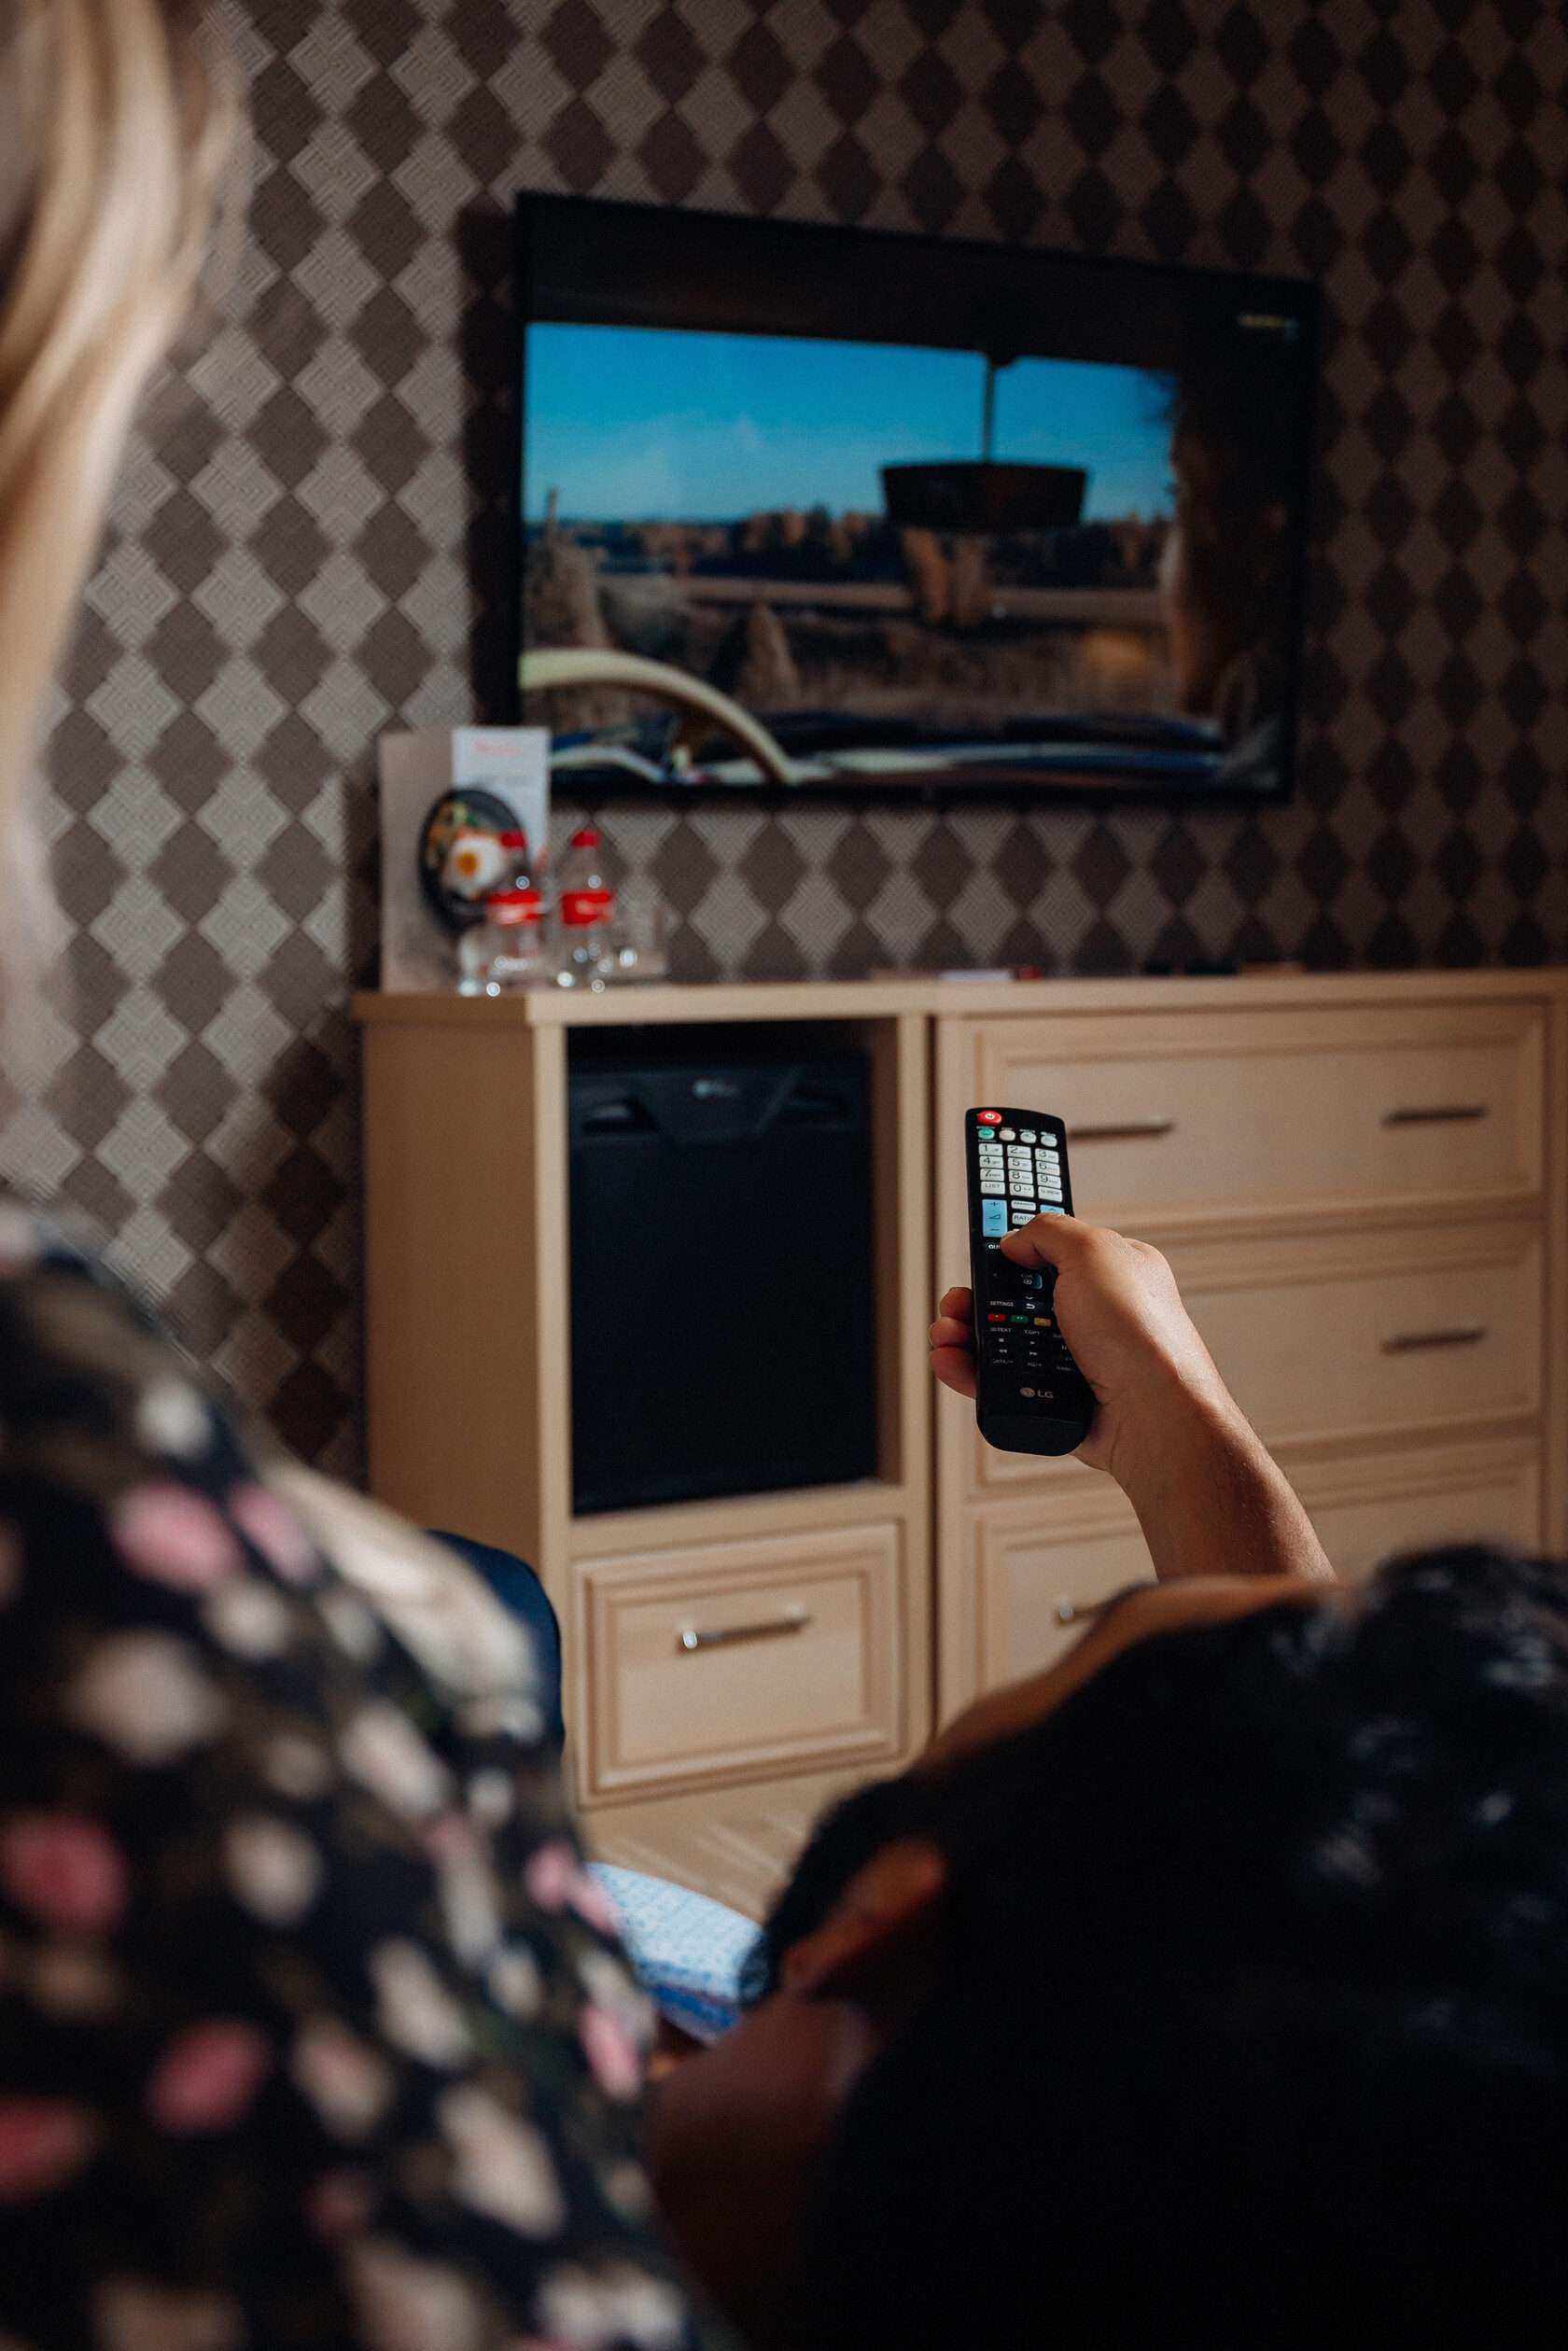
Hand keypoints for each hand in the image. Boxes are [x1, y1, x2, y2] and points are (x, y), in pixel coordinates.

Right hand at [929, 1219, 1231, 1486]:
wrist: (1153, 1413)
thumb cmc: (1143, 1335)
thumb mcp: (1094, 1252)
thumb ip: (1049, 1232)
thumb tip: (1015, 1240)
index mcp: (1109, 1274)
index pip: (1051, 1252)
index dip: (1014, 1252)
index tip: (982, 1255)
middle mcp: (1092, 1316)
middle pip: (1017, 1300)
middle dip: (978, 1298)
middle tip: (958, 1301)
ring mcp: (1073, 1360)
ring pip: (1004, 1344)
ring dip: (967, 1336)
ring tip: (947, 1334)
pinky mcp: (1055, 1400)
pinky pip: (1003, 1385)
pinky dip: (972, 1374)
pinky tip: (952, 1362)